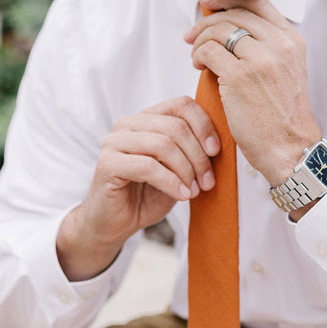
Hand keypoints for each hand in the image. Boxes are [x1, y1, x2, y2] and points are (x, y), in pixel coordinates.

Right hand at [56, 96, 219, 280]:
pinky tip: (182, 196)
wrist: (116, 223)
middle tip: (208, 181)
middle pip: (176, 127)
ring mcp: (114, 142)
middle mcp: (129, 124)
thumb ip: (193, 151)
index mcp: (147, 118)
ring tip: (194, 190)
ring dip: (186, 171)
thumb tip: (219, 144)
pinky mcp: (107, 164)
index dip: (204, 126)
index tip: (216, 152)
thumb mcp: (178, 168)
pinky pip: (148, 167)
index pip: (182, 104)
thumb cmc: (149, 194)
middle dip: (198, 156)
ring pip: (164, 145)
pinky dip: (171, 183)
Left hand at [185, 0, 321, 185]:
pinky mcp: (239, 77)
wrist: (288, 146)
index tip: (210, 1)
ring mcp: (259, 59)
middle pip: (234, 13)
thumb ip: (267, 46)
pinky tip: (198, 66)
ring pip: (218, 30)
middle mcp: (279, 44)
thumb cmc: (281, 114)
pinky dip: (198, 55)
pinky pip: (208, 51)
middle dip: (207, 20)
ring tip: (196, 56)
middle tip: (192, 34)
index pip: (256, 2)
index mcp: (292, 40)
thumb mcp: (286, 70)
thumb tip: (231, 26)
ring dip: (200, 40)